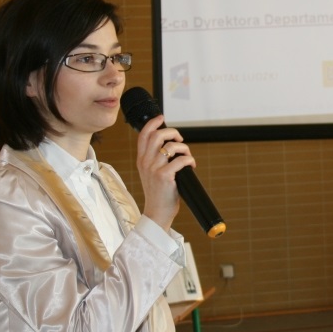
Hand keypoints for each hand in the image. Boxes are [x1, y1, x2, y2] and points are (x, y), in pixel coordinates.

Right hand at [135, 114, 194, 230]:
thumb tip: (171, 144)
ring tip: (187, 156)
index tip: (161, 118)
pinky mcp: (164, 176)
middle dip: (172, 132)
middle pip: (157, 135)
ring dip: (184, 148)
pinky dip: (189, 159)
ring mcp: (154, 169)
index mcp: (141, 160)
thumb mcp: (150, 173)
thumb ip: (155, 159)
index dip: (153, 123)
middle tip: (180, 139)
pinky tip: (191, 165)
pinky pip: (180, 160)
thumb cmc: (158, 193)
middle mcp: (145, 162)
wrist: (157, 213)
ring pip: (170, 146)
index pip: (143, 135)